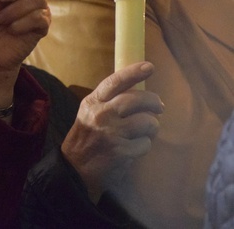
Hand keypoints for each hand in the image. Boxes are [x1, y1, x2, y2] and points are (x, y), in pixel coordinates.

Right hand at [61, 61, 163, 202]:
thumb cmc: (87, 139)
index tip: (149, 66)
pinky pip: (146, 143)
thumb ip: (110, 102)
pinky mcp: (120, 151)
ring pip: (147, 122)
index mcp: (92, 102)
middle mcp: (101, 115)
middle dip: (154, 102)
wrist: (74, 169)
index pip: (114, 82)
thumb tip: (141, 94)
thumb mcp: (90, 114)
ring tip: (143, 132)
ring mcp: (111, 133)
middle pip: (137, 100)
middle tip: (159, 107)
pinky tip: (133, 149)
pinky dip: (144, 146)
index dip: (133, 72)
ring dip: (151, 127)